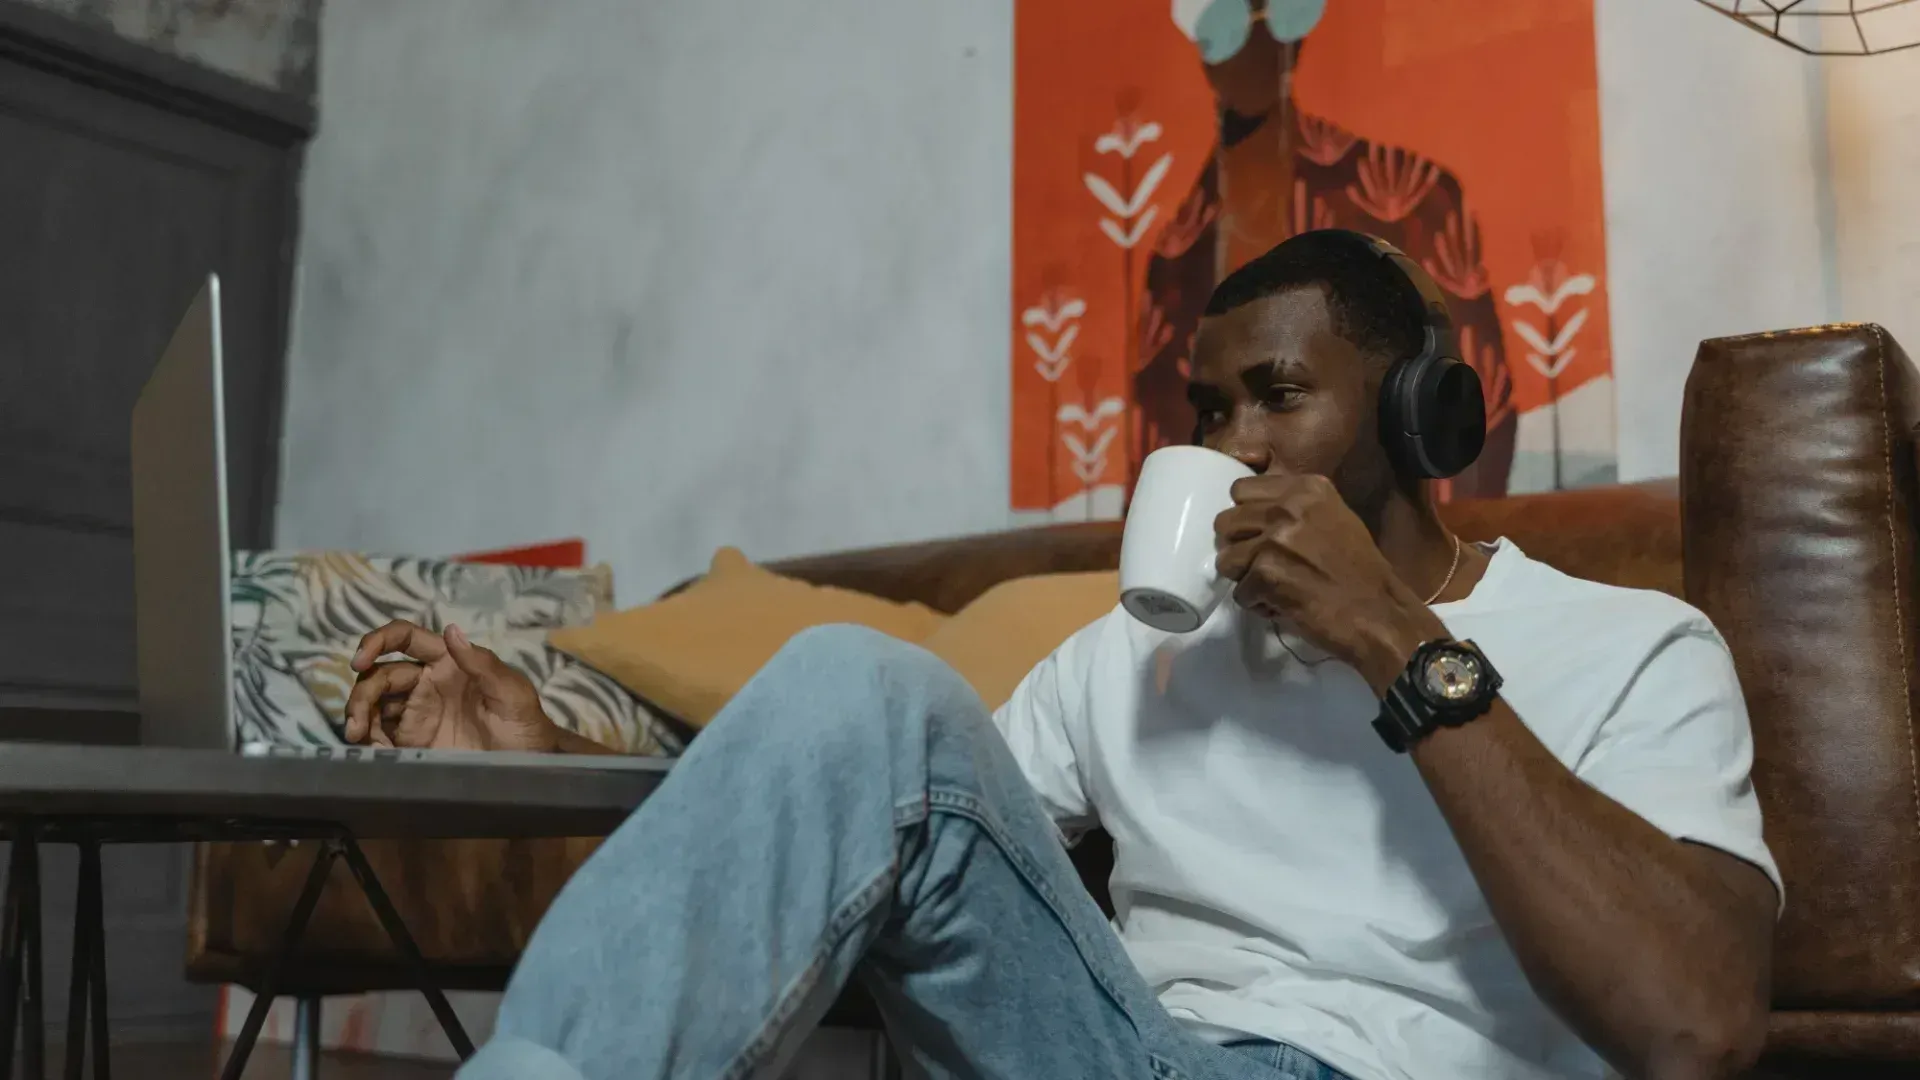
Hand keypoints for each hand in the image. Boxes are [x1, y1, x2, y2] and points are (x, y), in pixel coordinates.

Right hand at [344, 621, 558, 750]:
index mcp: (447, 662)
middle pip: (380, 676)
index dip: (378, 641)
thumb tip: (451, 630)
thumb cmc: (525, 723)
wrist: (530, 767)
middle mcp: (426, 683)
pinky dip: (370, 740)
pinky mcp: (414, 741)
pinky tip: (372, 752)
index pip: (405, 639)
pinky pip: (381, 734)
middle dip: (361, 694)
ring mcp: (417, 713)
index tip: (359, 660)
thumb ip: (482, 664)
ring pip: (374, 704)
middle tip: (355, 724)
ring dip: (358, 716)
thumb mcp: (511, 693)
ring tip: (357, 738)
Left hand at [1213, 474, 1444, 690]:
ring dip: (1245, 578)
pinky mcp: (1266, 574)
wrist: (1379, 614)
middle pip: (1226, 522)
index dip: (1245, 516)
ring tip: (1273, 587)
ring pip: (1226, 558)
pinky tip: (1283, 606)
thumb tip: (1251, 513)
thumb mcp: (1334, 519)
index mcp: (1306, 488)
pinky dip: (1257, 604)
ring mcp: (1275, 540)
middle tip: (1262, 565)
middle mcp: (1287, 507)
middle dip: (1239, 547)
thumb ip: (1294, 509)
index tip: (1258, 534)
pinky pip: (1239, 592)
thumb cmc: (1359, 572)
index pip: (1241, 489)